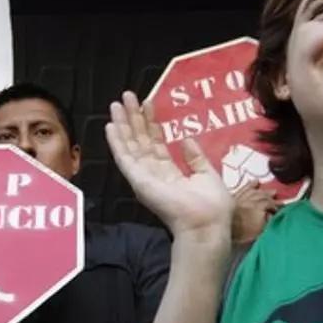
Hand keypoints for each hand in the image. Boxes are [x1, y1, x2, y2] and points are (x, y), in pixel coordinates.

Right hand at [106, 92, 233, 240]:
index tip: (148, 103)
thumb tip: (185, 138)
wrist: (207, 226)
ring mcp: (144, 178)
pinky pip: (125, 159)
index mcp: (170, 175)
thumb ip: (195, 157)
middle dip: (133, 118)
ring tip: (117, 103)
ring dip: (122, 124)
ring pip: (130, 146)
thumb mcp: (207, 175)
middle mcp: (154, 175)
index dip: (151, 124)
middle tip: (127, 96)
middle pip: (140, 142)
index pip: (156, 144)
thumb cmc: (211, 207)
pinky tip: (111, 126)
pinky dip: (117, 142)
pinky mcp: (139, 181)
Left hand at [231, 182, 278, 243]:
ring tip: (270, 190)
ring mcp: (241, 198)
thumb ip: (267, 222)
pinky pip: (242, 189)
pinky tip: (255, 181)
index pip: (270, 204)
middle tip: (277, 196)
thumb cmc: (241, 233)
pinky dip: (249, 185)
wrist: (223, 229)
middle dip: (271, 196)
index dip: (276, 206)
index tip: (281, 208)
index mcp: (258, 208)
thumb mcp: (258, 231)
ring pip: (254, 191)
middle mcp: (251, 201)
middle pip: (263, 196)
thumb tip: (271, 215)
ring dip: (263, 190)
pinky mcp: (232, 198)